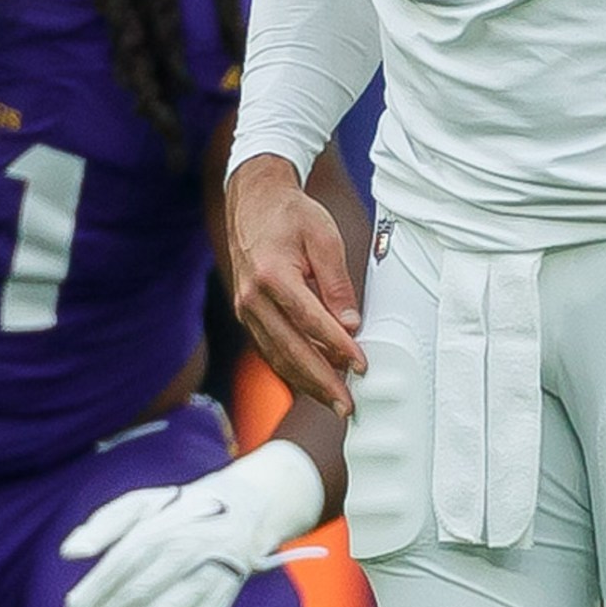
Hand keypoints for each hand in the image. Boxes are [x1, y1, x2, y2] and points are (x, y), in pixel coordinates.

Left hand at [59, 441, 323, 606]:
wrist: (240, 511)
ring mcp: (209, 576)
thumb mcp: (140, 503)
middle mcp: (188, 550)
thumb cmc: (176, 511)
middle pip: (142, 590)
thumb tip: (69, 552)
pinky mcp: (222, 599)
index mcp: (163, 524)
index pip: (125, 559)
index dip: (97, 586)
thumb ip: (103, 525)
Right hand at [226, 155, 364, 413]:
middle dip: (321, 381)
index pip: (310, 321)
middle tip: (347, 404)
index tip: (360, 366)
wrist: (253, 201)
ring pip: (277, 356)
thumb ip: (336, 284)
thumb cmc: (291, 215)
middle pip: (290, 349)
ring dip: (306, 382)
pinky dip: (291, 368)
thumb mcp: (324, 238)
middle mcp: (253, 297)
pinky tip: (312, 381)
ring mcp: (245, 308)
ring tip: (333, 401)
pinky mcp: (247, 314)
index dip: (337, 347)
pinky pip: (269, 349)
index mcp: (272, 275)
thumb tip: (350, 325)